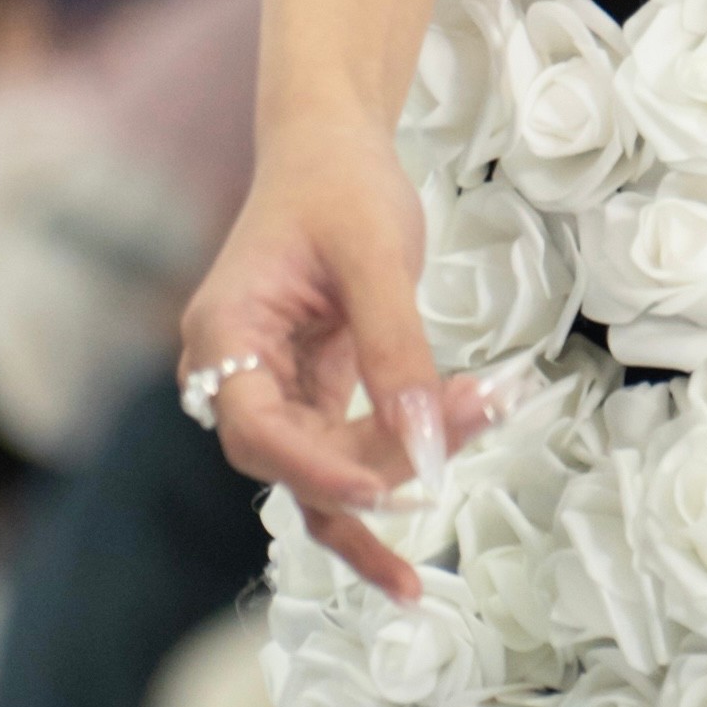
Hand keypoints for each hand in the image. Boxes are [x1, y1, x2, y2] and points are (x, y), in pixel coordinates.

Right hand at [178, 122, 481, 602]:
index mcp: (224, 334)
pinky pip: (342, 458)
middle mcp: (234, 376)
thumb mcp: (374, 254)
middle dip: (381, 463)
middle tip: (475, 417)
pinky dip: (392, 476)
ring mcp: (271, 392)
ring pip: (322, 472)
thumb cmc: (340, 185)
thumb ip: (395, 347)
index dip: (317, 468)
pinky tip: (416, 560)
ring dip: (396, 476)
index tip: (386, 489)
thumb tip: (425, 439)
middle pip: (295, 459)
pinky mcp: (310, 398)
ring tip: (482, 430)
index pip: (256, 427)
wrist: (332, 147)